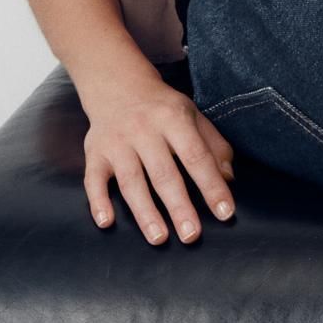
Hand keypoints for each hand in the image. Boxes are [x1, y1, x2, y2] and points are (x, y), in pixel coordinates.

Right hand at [78, 77, 237, 243]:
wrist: (117, 84)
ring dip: (144, 212)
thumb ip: (214, 146)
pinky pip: (94, 179)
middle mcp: (144, 130)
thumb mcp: (193, 116)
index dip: (212, 185)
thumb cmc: (162, 108)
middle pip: (163, 173)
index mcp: (174, 119)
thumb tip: (228, 178)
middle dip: (179, 206)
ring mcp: (117, 142)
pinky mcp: (95, 153)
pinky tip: (106, 221)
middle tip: (191, 235)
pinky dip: (98, 201)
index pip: (197, 157)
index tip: (225, 212)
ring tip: (159, 238)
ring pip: (131, 181)